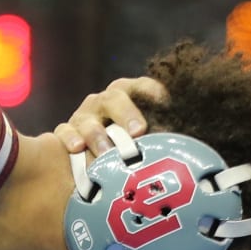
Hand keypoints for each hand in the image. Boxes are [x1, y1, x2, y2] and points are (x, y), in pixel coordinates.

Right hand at [53, 76, 167, 155]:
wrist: (93, 163)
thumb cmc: (129, 150)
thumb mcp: (146, 140)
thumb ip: (161, 136)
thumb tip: (186, 145)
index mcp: (127, 97)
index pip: (139, 86)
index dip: (150, 90)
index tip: (164, 100)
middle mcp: (103, 102)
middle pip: (114, 98)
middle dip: (126, 114)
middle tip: (139, 132)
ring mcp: (83, 116)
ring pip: (89, 119)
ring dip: (98, 135)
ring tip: (108, 152)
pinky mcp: (65, 132)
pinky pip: (64, 132)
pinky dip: (70, 139)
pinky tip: (77, 148)